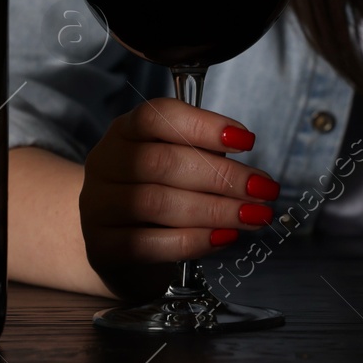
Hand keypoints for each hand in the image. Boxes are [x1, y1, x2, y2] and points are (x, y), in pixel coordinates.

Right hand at [79, 97, 278, 298]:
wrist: (112, 241)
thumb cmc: (154, 192)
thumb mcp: (172, 163)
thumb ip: (203, 158)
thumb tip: (252, 176)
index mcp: (126, 130)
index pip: (157, 116)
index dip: (203, 126)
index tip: (246, 141)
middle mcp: (106, 162)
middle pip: (164, 163)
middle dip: (223, 176)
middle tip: (264, 189)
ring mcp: (99, 205)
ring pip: (160, 203)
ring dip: (216, 210)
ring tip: (254, 215)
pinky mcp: (103, 246)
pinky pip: (151, 243)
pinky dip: (194, 241)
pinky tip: (223, 237)